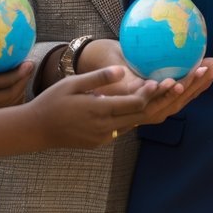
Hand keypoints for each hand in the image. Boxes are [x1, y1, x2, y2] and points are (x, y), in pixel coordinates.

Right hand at [28, 65, 158, 149]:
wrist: (36, 130)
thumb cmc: (52, 101)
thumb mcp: (72, 84)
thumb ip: (98, 78)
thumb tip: (122, 70)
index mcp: (98, 111)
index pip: (132, 104)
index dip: (149, 94)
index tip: (162, 81)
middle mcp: (104, 128)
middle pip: (139, 116)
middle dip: (158, 102)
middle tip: (176, 87)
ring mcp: (102, 137)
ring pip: (132, 123)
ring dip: (149, 110)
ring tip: (165, 95)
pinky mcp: (99, 141)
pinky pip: (121, 128)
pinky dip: (134, 117)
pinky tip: (143, 105)